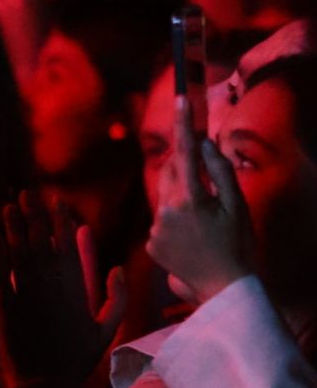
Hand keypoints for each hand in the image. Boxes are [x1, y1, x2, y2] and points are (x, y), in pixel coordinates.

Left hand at [0, 190, 126, 387]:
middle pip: (41, 242)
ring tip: (8, 205)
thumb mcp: (107, 330)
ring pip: (19, 253)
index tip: (56, 202)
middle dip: (34, 214)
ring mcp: (27, 296)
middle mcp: (52, 287)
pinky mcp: (5, 307)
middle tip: (26, 191)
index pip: (69, 247)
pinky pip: (0, 273)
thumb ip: (117, 298)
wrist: (46, 386)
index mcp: (77, 289)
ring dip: (13, 227)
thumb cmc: (77, 359)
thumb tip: (119, 268)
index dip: (61, 222)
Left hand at [147, 92, 254, 303]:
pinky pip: (161, 220)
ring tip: (203, 221)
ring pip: (164, 197)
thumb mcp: (237, 206)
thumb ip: (221, 172)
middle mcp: (165, 212)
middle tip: (205, 179)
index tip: (180, 99)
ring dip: (181, 197)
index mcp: (189, 200)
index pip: (185, 153)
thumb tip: (205, 143)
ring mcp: (154, 230)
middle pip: (169, 172)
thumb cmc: (237, 245)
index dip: (184, 125)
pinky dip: (174, 220)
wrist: (223, 289)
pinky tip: (192, 238)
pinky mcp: (150, 244)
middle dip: (184, 166)